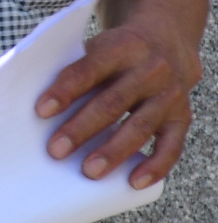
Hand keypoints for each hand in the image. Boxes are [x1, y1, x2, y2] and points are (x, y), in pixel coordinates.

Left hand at [37, 20, 200, 186]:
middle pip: (112, 103)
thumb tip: (40, 112)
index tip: (41, 111)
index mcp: (121, 48)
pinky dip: (155, 166)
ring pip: (139, 126)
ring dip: (113, 152)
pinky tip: (134, 181)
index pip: (88, 70)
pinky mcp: (182, 117)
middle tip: (56, 151)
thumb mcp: (98, 47)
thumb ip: (75, 72)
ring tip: (89, 172)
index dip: (65, 91)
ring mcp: (169, 95)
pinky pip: (172, 146)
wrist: (167, 40)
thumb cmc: (116, 51)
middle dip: (82, 128)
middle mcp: (150, 70)